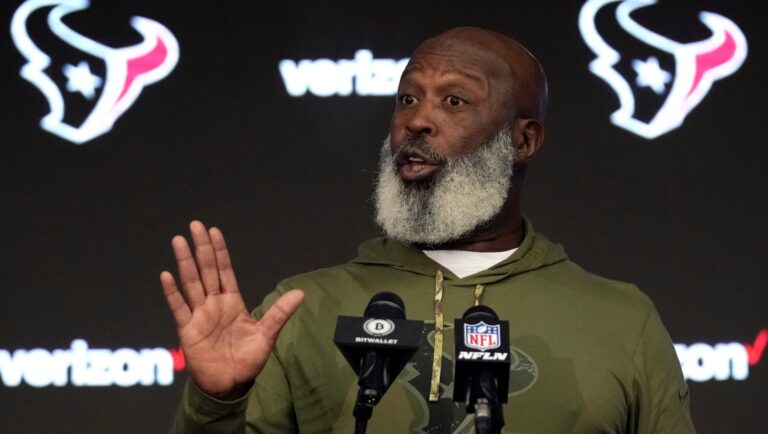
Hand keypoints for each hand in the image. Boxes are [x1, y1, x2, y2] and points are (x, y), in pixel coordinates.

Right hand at [160, 221, 303, 399]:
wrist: (230, 385)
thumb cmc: (247, 360)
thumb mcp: (266, 334)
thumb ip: (280, 313)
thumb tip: (300, 293)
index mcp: (232, 303)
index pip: (225, 271)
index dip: (220, 252)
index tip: (214, 232)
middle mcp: (214, 304)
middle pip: (207, 270)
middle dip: (202, 248)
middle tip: (195, 225)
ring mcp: (199, 315)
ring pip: (191, 283)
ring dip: (185, 262)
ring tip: (179, 241)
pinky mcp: (188, 329)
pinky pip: (179, 307)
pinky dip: (172, 292)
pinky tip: (167, 275)